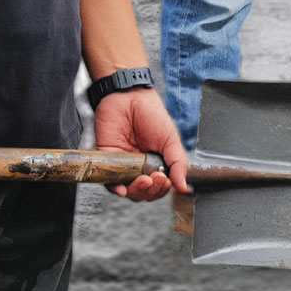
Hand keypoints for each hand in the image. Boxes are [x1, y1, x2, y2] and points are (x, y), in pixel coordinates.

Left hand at [90, 81, 188, 200]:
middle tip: (157, 177)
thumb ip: (178, 164)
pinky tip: (124, 189)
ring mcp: (123, 165)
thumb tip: (183, 187)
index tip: (166, 178)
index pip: (159, 187)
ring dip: (138, 191)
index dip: (162, 188)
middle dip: (152, 190)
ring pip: (129, 191)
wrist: (128, 97)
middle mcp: (139, 168)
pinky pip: (110, 182)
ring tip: (145, 180)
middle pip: (145, 193)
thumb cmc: (151, 115)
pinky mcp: (108, 160)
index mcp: (156, 164)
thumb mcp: (171, 140)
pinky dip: (116, 189)